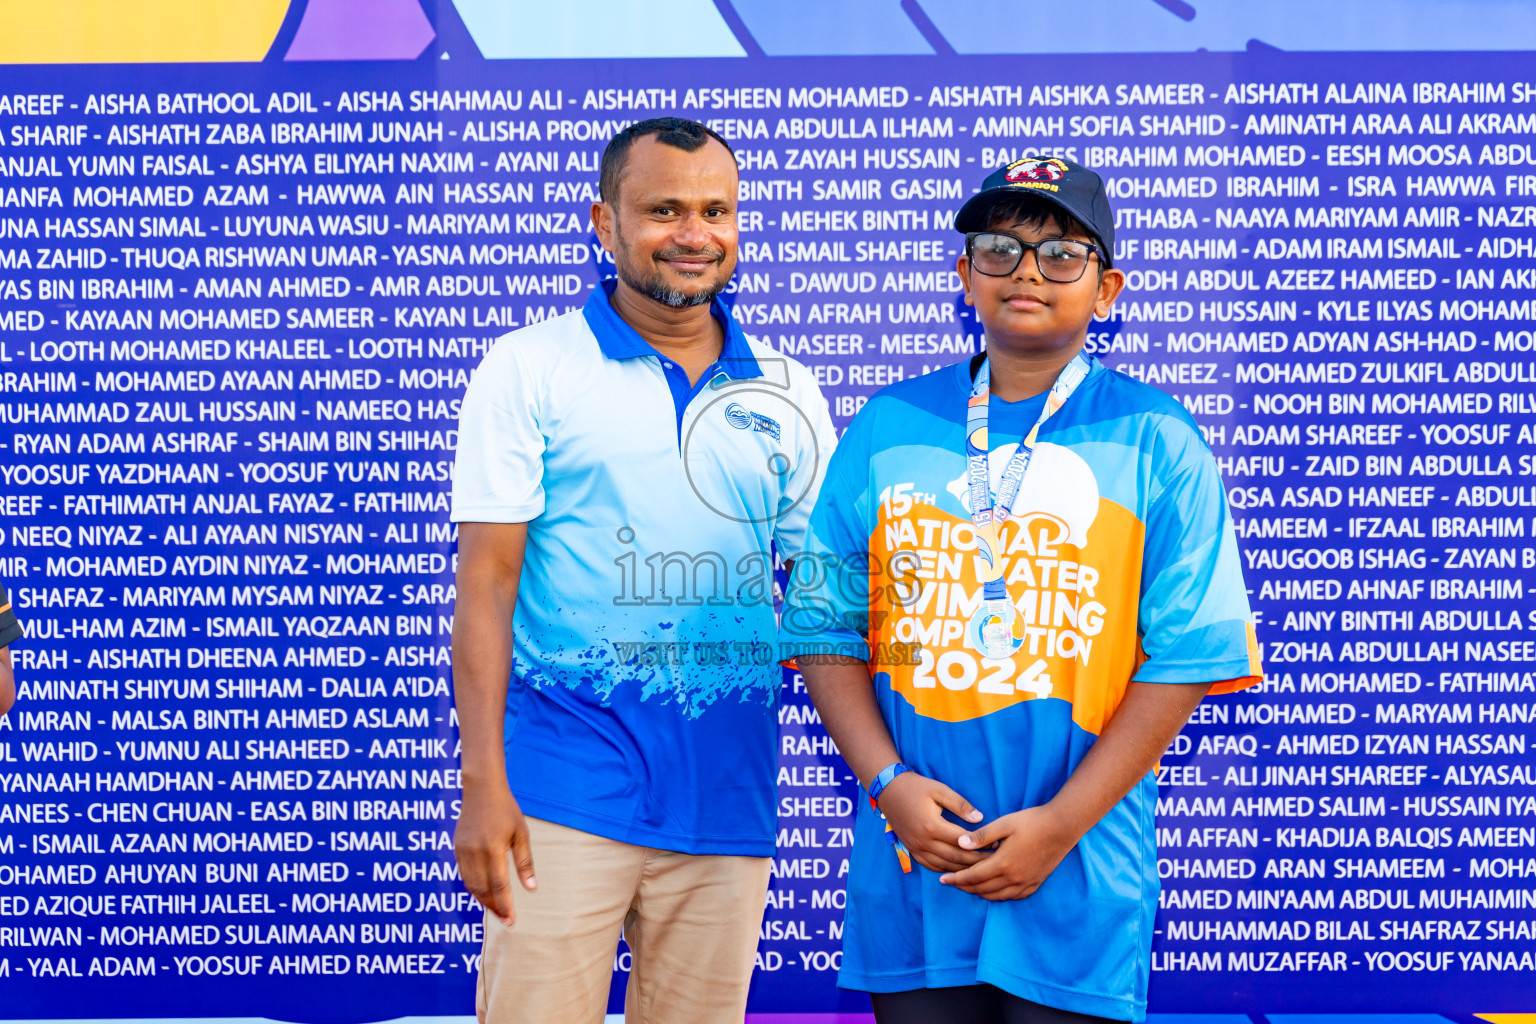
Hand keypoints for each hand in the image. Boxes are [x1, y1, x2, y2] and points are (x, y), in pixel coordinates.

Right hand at [455, 778, 534, 924]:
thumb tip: (531, 888)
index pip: (499, 885)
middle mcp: (475, 853)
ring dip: (483, 900)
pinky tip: (483, 893)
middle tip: (505, 920)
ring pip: (471, 885)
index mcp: (493, 849)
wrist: (481, 790)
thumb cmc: (506, 810)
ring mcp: (463, 851)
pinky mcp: (456, 849)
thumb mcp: (521, 834)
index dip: (505, 906)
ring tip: (496, 910)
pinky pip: (464, 875)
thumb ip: (525, 862)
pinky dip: (473, 888)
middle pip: (483, 889)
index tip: (512, 920)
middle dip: (494, 907)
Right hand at [875, 772, 986, 872]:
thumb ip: (960, 805)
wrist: (888, 791)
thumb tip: (980, 818)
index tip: (997, 845)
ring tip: (981, 868)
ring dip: (964, 869)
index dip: (981, 844)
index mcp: (932, 826)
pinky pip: (931, 866)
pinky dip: (947, 870)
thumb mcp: (939, 789)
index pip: (963, 841)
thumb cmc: (916, 787)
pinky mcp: (912, 851)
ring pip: (945, 866)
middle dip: (977, 861)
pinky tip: (959, 869)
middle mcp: (924, 841)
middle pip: (956, 857)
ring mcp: (916, 848)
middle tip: (995, 861)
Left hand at [939, 804, 1076, 899]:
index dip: (956, 879)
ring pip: (997, 896)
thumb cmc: (1032, 822)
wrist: (1062, 827)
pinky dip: (999, 896)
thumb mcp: (1004, 824)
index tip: (942, 879)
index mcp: (1003, 863)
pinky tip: (994, 890)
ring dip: (980, 893)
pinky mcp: (1035, 883)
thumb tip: (960, 843)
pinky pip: (1013, 896)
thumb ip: (981, 836)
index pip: (973, 877)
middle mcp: (1013, 878)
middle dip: (964, 887)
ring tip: (968, 887)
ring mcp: (1026, 882)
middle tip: (951, 883)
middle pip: (982, 889)